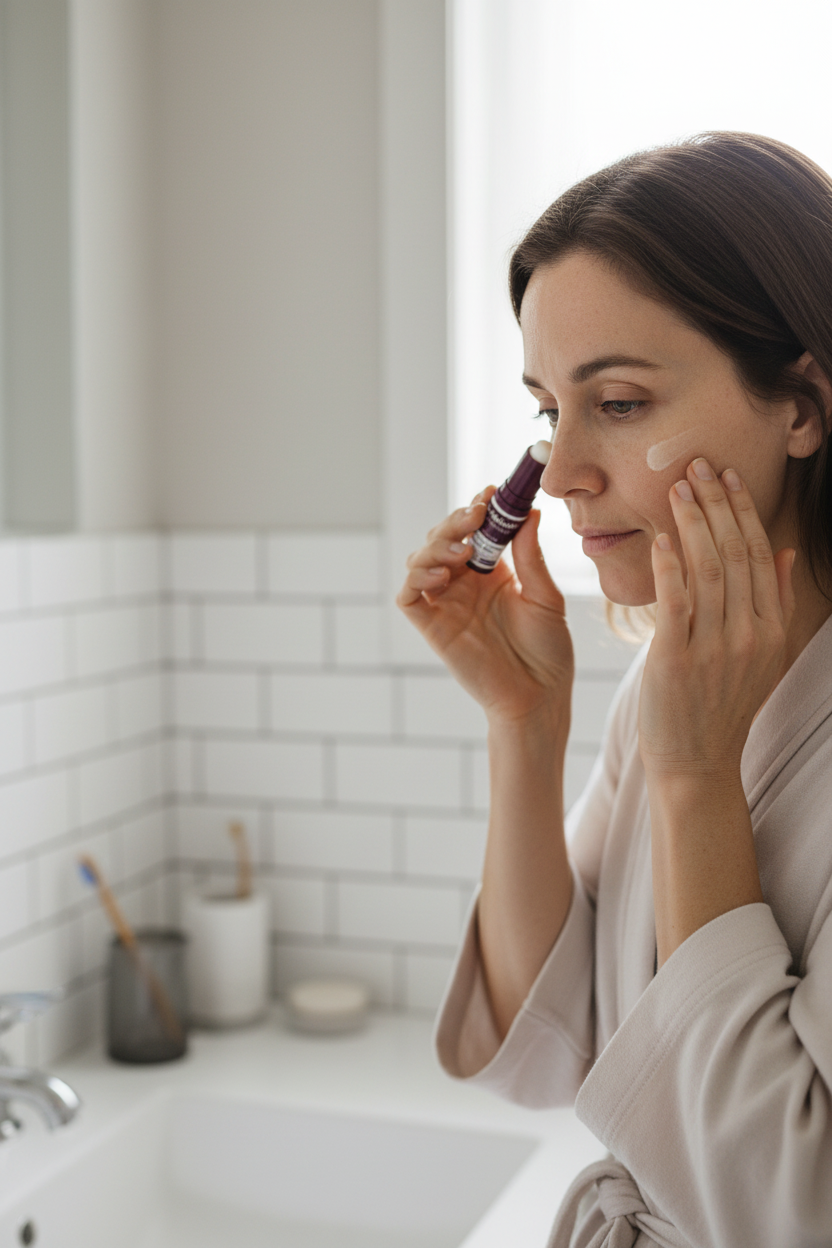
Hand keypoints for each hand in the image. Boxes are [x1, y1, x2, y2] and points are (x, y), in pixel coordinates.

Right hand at [396, 493, 573, 725]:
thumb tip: (529, 513)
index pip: (476, 529)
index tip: (492, 493)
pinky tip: (443, 573)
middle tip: (477, 512)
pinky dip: (417, 577)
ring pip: (421, 559)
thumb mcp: (546, 597)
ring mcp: (446, 605)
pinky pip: (409, 596)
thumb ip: (531, 556)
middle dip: (456, 519)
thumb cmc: (548, 652)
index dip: (479, 508)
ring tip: (465, 549)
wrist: (539, 697)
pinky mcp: (432, 628)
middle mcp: (465, 584)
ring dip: (437, 544)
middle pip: (444, 538)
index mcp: (494, 573)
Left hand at [639, 458, 795, 782]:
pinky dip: (670, 566)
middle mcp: (749, 635)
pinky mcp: (677, 660)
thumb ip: (774, 602)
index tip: (727, 476)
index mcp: (771, 629)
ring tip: (677, 488)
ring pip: (708, 569)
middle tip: (698, 465)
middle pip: (736, 553)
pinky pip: (676, 602)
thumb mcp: (761, 654)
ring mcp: (714, 647)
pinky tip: (662, 538)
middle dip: (716, 504)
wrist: (696, 760)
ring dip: (692, 523)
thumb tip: (783, 552)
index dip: (743, 511)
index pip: (760, 555)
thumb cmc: (720, 704)